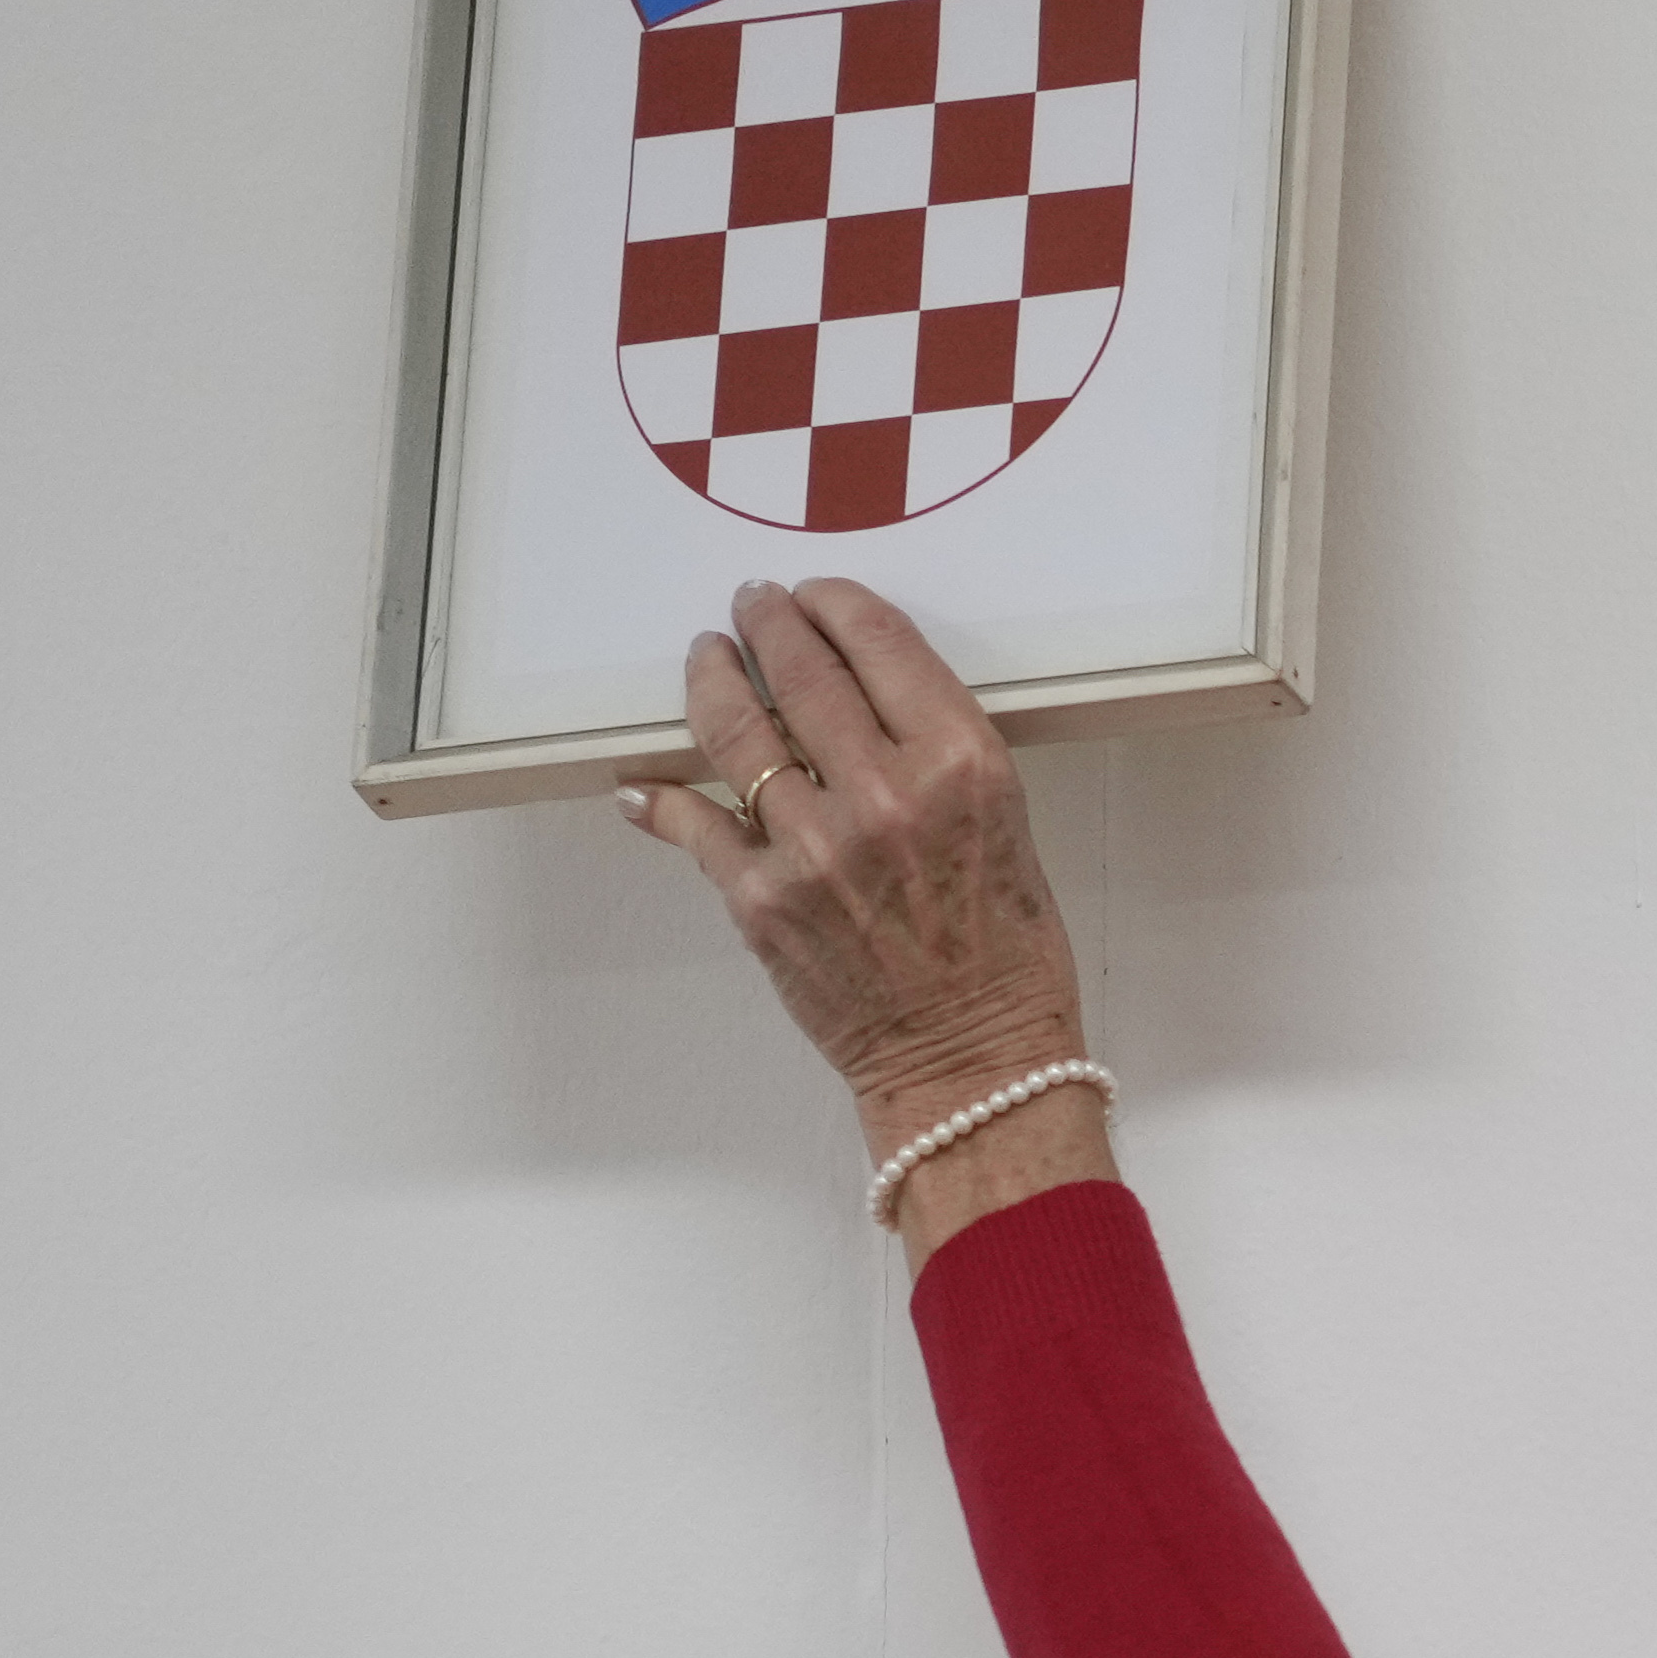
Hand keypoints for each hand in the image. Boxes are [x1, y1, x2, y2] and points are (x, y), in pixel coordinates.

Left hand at [623, 577, 1107, 1251]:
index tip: (817, 596)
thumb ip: (935, 759)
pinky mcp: (758, 897)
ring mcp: (810, 846)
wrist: (970, 1061)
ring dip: (712, 679)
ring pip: (733, 728)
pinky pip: (692, 819)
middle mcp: (884, 795)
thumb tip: (858, 704)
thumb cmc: (1006, 955)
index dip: (836, 605)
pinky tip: (648, 782)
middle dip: (767, 624)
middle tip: (753, 606)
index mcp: (964, 768)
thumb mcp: (1008, 828)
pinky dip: (663, 795)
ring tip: (708, 658)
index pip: (880, 645)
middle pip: (800, 673)